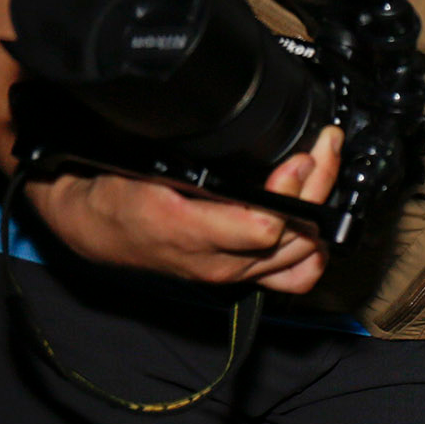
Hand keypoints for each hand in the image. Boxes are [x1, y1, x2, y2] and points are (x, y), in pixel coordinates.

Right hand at [22, 127, 345, 293]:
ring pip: (304, 253)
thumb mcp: (144, 170)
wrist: (98, 230)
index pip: (266, 226)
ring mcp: (238, 273)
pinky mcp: (244, 275)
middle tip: (325, 147)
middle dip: (319, 185)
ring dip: (323, 209)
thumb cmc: (117, 199)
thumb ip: (193, 166)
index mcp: (196, 233)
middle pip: (297, 235)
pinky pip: (294, 277)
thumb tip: (240, 147)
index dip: (290, 190)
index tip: (301, 156)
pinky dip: (315, 253)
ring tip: (326, 168)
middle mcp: (223, 262)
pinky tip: (320, 223)